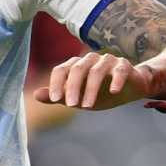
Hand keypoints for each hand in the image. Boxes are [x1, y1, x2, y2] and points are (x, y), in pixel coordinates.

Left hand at [34, 52, 152, 109]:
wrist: (129, 90)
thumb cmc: (101, 93)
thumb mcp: (78, 97)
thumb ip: (59, 96)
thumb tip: (36, 95)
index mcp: (76, 65)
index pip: (61, 69)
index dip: (56, 83)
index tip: (54, 99)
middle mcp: (91, 59)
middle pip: (78, 69)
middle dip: (73, 87)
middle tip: (72, 105)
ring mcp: (108, 60)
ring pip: (96, 71)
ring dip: (91, 89)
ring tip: (88, 106)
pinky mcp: (124, 65)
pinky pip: (119, 71)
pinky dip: (116, 80)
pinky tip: (114, 91)